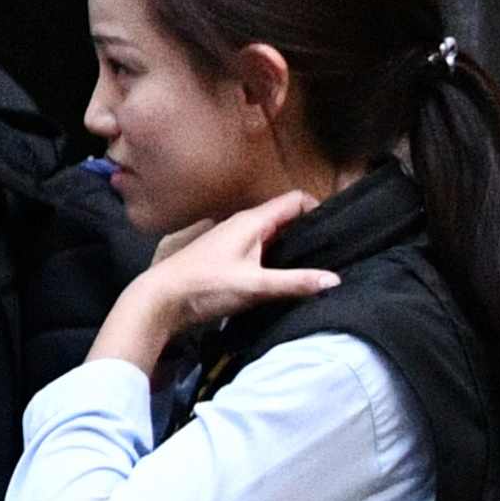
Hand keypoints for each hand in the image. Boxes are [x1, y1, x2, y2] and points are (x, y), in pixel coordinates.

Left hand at [93, 194, 330, 377]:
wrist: (161, 299)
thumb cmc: (207, 286)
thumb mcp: (256, 286)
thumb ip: (296, 282)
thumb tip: (335, 280)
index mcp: (252, 221)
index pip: (295, 200)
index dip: (319, 209)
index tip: (338, 230)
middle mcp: (243, 224)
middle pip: (286, 217)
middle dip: (310, 229)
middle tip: (334, 251)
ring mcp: (234, 239)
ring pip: (274, 234)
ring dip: (293, 245)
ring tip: (316, 264)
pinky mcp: (228, 256)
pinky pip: (261, 248)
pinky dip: (277, 256)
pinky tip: (284, 276)